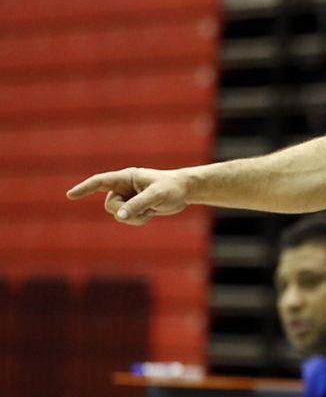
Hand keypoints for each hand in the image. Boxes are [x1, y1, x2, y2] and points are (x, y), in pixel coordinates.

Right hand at [66, 167, 189, 224]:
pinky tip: (152, 213)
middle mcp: (123, 187)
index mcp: (126, 177)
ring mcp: (127, 197)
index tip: (70, 195)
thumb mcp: (156, 196)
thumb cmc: (172, 188)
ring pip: (118, 215)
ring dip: (134, 218)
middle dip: (125, 212)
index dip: (84, 188)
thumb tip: (119, 216)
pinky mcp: (133, 206)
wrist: (184, 191)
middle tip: (147, 208)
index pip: (99, 181)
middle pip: (110, 205)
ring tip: (151, 210)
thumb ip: (137, 204)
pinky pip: (127, 219)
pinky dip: (139, 220)